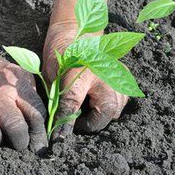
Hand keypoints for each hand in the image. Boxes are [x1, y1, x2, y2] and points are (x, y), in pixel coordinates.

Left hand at [43, 22, 127, 139]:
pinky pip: (122, 100)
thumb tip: (54, 128)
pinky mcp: (123, 76)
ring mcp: (116, 74)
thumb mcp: (51, 77)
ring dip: (102, 116)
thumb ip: (56, 101)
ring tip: (86, 114)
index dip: (66, 126)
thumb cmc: (60, 57)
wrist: (76, 35)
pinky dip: (111, 107)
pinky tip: (97, 104)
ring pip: (117, 107)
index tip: (60, 139)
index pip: (72, 106)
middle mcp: (102, 73)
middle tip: (77, 124)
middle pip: (107, 111)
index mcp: (78, 72)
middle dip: (92, 124)